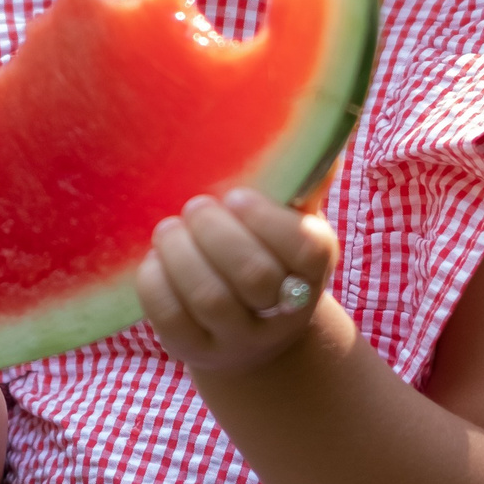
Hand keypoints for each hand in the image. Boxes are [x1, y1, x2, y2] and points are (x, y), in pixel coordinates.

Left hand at [137, 189, 339, 375]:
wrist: (252, 330)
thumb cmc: (270, 253)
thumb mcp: (292, 221)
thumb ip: (304, 181)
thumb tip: (327, 132)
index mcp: (314, 270)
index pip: (307, 248)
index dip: (267, 219)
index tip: (236, 196)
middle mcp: (283, 312)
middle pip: (254, 275)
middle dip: (215, 233)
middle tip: (195, 207)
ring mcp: (240, 338)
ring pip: (210, 298)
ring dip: (181, 254)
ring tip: (169, 229)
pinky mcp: (196, 351)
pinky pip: (172, 319)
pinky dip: (156, 282)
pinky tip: (156, 259)